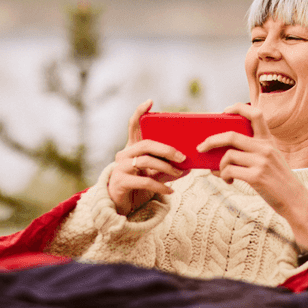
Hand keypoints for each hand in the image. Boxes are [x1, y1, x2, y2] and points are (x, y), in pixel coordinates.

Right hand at [107, 100, 186, 215]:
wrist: (119, 206)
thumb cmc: (137, 187)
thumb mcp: (152, 174)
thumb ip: (165, 167)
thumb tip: (187, 165)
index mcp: (131, 148)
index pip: (133, 126)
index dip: (140, 112)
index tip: (150, 101)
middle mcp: (123, 155)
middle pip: (147, 144)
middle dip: (167, 149)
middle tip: (182, 157)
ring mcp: (120, 168)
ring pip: (147, 161)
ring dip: (167, 168)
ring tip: (179, 174)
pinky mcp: (121, 182)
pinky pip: (145, 181)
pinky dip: (161, 186)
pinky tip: (170, 190)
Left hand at [197, 103, 307, 251]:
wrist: (295, 200)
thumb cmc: (278, 181)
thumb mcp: (271, 159)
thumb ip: (253, 151)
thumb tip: (220, 153)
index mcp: (268, 140)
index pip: (255, 114)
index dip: (238, 108)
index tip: (224, 112)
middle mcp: (265, 148)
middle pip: (231, 135)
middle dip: (211, 140)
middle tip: (201, 147)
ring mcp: (261, 162)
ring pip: (228, 156)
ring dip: (220, 166)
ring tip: (224, 174)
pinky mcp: (256, 177)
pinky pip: (229, 171)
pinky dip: (224, 176)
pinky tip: (229, 181)